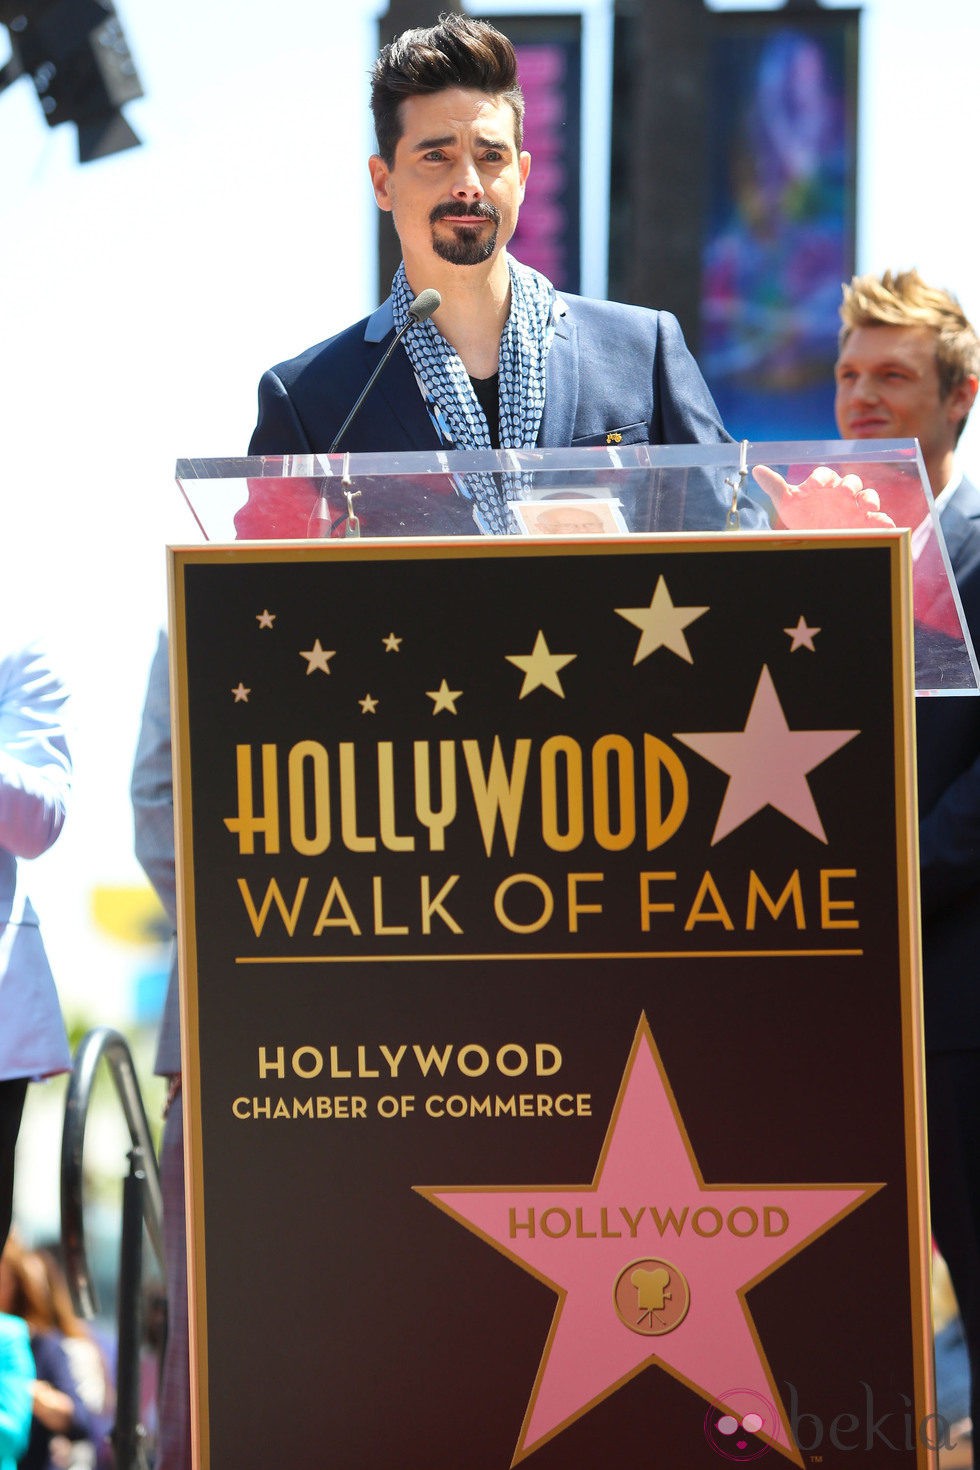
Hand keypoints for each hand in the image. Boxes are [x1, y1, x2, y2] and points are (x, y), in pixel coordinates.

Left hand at [753, 464, 895, 529]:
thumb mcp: (787, 503)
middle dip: (849, 485)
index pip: (825, 474)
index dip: (821, 477)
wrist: (815, 537)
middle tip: (844, 493)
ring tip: (866, 506)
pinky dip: (883, 521)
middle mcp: (842, 493)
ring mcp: (856, 507)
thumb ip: (775, 486)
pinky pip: (880, 519)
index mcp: (824, 485)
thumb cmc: (801, 517)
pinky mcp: (866, 522)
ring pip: (868, 496)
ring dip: (869, 499)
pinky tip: (883, 525)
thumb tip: (756, 469)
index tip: (814, 485)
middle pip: (851, 482)